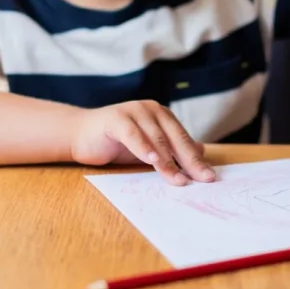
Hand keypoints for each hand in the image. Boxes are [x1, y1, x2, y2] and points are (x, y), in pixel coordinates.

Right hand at [70, 100, 215, 185]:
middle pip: (175, 138)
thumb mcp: (148, 149)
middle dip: (189, 161)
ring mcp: (134, 111)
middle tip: (202, 179)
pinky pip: (133, 134)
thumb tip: (201, 152)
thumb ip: (171, 150)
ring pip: (156, 138)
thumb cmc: (116, 143)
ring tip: (178, 179)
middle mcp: (151, 110)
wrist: (80, 134)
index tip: (209, 177)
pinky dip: (143, 147)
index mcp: (162, 116)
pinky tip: (151, 160)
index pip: (183, 140)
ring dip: (167, 160)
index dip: (196, 159)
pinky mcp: (116, 118)